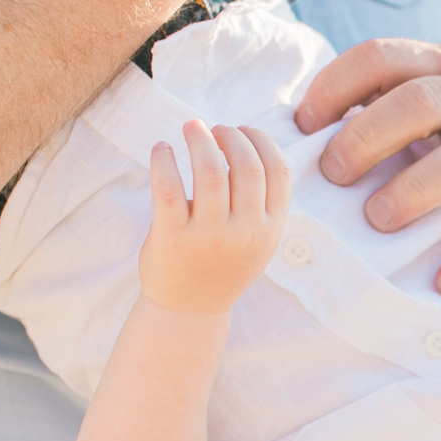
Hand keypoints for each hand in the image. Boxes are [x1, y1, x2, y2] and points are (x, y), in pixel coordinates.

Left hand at [140, 121, 291, 313]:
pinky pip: (168, 187)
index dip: (262, 142)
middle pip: (246, 166)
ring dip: (200, 139)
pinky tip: (162, 149)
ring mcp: (208, 236)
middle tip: (213, 129)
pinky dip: (164, 160)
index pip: (278, 172)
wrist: (189, 311)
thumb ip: (260, 203)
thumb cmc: (222, 266)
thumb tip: (248, 143)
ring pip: (209, 170)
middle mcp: (243, 233)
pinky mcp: (172, 237)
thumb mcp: (257, 241)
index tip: (242, 130)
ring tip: (191, 128)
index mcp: (268, 229)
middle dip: (230, 136)